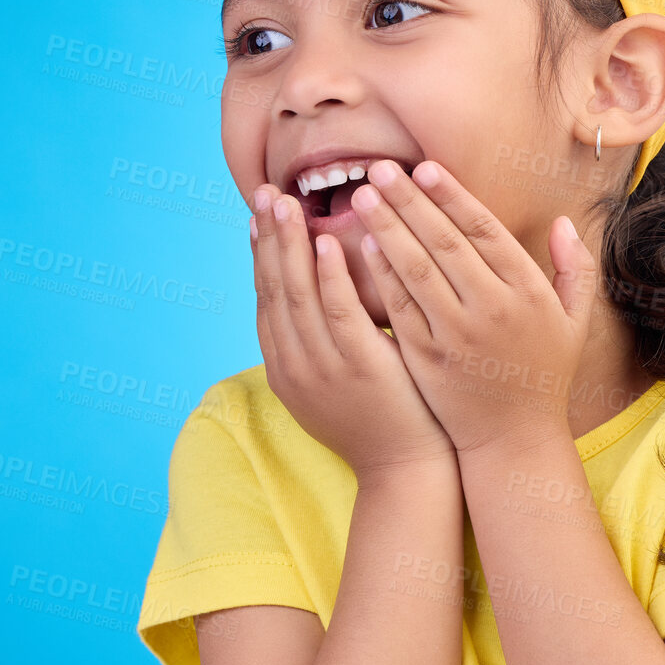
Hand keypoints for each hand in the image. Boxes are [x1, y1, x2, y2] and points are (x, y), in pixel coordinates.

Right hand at [249, 184, 456, 480]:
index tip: (258, 216)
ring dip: (289, 245)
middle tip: (265, 194)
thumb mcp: (337, 380)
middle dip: (267, 238)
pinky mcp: (359, 367)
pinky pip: (338, 312)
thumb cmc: (384, 419)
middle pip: (272, 289)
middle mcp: (294, 366)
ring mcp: (323, 368)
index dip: (259, 254)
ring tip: (287, 204)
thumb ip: (323, 341)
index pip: (264, 299)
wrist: (406, 470)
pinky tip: (324, 243)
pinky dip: (328, 275)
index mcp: (285, 367)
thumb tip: (318, 296)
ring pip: (297, 294)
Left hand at [348, 160, 598, 455]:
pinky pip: (399, 308)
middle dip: (409, 201)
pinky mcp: (427, 359)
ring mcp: (457, 336)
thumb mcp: (574, 322)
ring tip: (364, 197)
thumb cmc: (543, 376)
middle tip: (380, 168)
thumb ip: (575, 269)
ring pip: (416, 271)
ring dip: (387, 229)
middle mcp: (492, 310)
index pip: (485, 231)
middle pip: (444, 242)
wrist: (514, 442)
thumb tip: (563, 222)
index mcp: (528, 293)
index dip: (453, 196)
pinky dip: (381, 276)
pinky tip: (363, 248)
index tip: (425, 167)